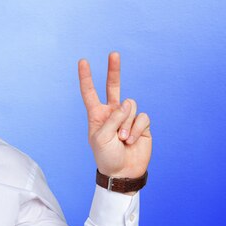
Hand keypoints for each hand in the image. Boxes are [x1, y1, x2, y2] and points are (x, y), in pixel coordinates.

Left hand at [78, 52, 151, 178]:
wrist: (123, 172)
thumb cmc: (107, 156)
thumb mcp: (101, 138)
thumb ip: (112, 119)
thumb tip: (127, 104)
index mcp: (97, 115)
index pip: (90, 92)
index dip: (86, 77)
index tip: (83, 61)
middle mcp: (112, 113)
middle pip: (113, 87)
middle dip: (113, 70)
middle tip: (113, 53)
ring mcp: (127, 117)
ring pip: (130, 106)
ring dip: (126, 124)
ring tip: (122, 139)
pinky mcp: (142, 124)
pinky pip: (141, 117)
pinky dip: (136, 129)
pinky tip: (132, 140)